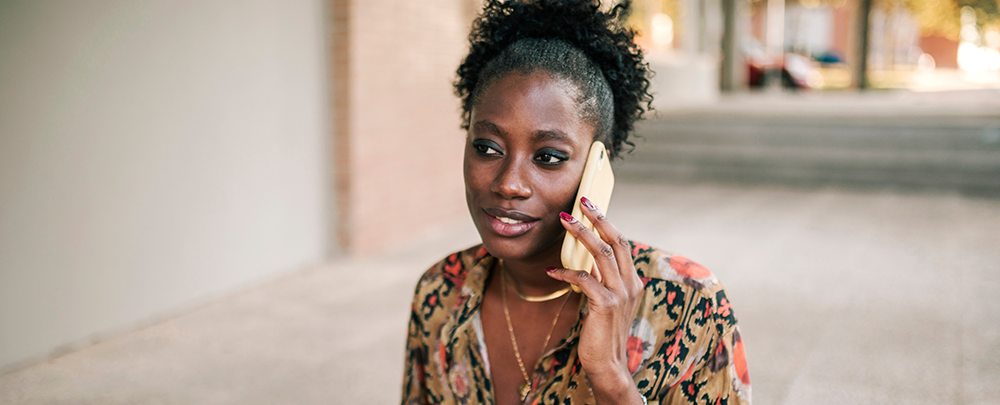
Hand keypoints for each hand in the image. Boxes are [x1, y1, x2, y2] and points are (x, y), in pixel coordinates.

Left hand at [546, 197, 644, 403]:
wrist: (608, 363)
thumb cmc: (602, 332)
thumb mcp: (605, 300)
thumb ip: (601, 279)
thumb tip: (587, 259)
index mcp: (633, 280)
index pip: (622, 243)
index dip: (606, 222)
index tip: (591, 205)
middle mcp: (631, 283)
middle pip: (616, 241)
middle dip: (597, 218)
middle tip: (580, 203)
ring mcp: (620, 293)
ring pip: (601, 253)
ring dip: (581, 234)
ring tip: (565, 221)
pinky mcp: (606, 304)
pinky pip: (584, 279)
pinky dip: (566, 272)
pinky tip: (552, 272)